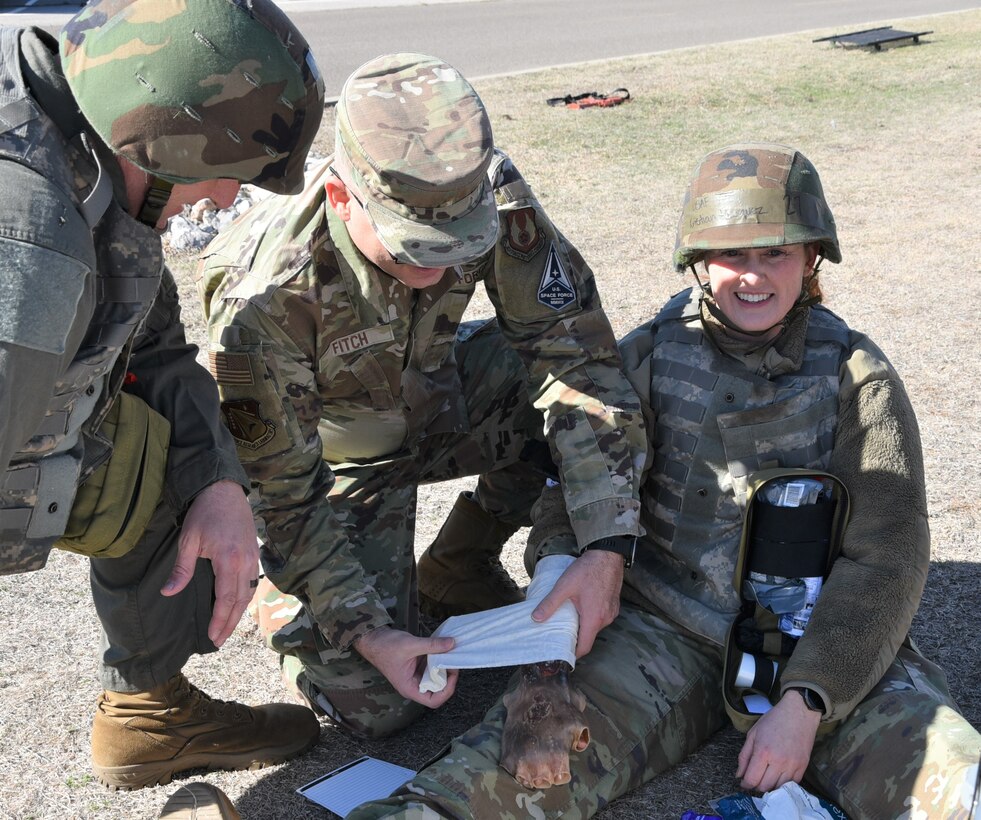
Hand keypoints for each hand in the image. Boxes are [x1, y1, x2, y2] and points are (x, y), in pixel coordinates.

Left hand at [161, 480, 258, 647]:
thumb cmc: (204, 513)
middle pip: (240, 601)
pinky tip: (236, 603)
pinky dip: (245, 597)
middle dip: (230, 623)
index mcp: (229, 560)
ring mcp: (253, 557)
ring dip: (239, 612)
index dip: (220, 621)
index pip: (226, 600)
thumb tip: (169, 592)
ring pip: (249, 592)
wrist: (224, 489)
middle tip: (219, 640)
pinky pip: (252, 581)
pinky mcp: (254, 552)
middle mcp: (246, 562)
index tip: (213, 637)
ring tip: (227, 627)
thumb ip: (182, 569)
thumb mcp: (189, 540)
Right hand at [354, 626, 457, 707]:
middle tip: (453, 660)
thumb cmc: (385, 647)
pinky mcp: (416, 666)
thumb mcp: (411, 645)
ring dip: (444, 667)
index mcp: (409, 688)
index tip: (453, 673)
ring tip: (450, 653)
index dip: (447, 690)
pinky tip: (442, 649)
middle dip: (448, 677)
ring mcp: (415, 675)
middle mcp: (413, 685)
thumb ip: (432, 645)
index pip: (433, 700)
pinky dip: (438, 659)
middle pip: (437, 690)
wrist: (373, 638)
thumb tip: (452, 644)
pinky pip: (431, 667)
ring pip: (435, 677)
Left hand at [531, 551, 622, 656]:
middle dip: (575, 637)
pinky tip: (581, 606)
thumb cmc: (588, 569)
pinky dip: (591, 616)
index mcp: (594, 618)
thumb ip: (550, 603)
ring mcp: (612, 612)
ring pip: (595, 626)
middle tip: (560, 632)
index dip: (572, 653)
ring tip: (569, 617)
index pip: (584, 647)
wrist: (608, 554)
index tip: (561, 653)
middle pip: (589, 637)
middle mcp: (605, 619)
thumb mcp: (564, 586)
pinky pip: (601, 617)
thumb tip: (536, 618)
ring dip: (583, 625)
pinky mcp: (614, 605)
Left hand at [736, 689, 821, 792]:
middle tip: (755, 778)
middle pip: (765, 787)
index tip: (744, 782)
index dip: (745, 784)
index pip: (752, 779)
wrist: (798, 712)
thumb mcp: (753, 734)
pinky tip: (779, 776)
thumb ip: (744, 756)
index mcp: (763, 752)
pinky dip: (784, 784)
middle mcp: (778, 761)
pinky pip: (792, 784)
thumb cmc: (773, 720)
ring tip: (766, 777)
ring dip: (770, 786)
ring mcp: (792, 765)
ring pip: (779, 788)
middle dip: (756, 785)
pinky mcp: (803, 766)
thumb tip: (739, 775)